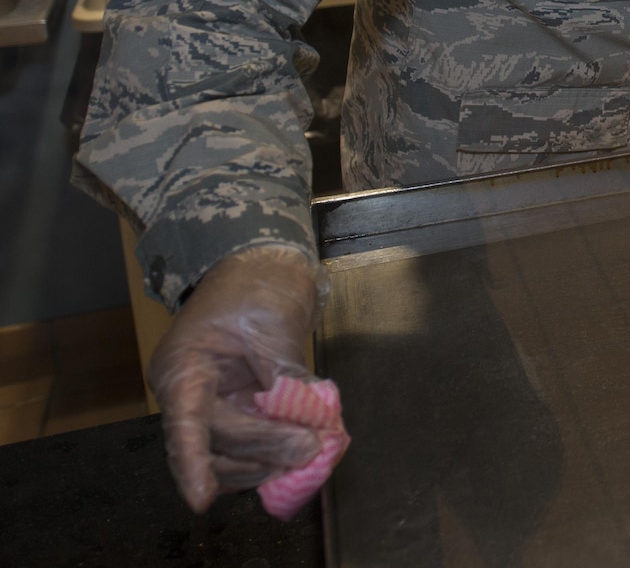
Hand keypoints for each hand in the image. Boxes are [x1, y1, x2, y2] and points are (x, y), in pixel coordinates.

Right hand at [147, 245, 325, 511]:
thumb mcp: (271, 326)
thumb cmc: (257, 286)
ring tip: (311, 453)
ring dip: (268, 459)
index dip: (191, 463)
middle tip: (310, 449)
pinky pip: (246, 442)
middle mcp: (188, 394)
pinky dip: (272, 450)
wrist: (263, 266)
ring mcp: (211, 404)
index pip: (184, 422)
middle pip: (216, 440)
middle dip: (262, 450)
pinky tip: (302, 450)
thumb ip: (284, 373)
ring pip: (229, 452)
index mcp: (183, 368)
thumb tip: (307, 414)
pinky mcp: (234, 409)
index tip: (200, 499)